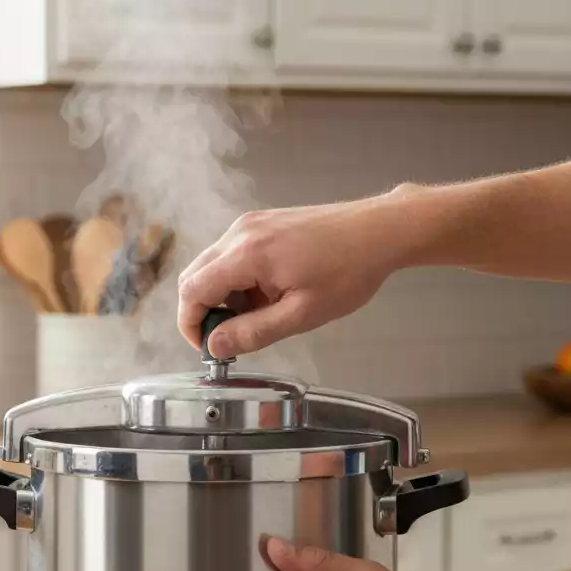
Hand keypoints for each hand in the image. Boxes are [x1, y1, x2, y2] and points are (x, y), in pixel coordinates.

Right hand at [177, 186, 424, 357]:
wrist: (378, 231)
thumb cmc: (348, 271)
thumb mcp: (301, 314)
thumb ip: (253, 332)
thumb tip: (215, 346)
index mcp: (247, 254)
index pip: (192, 291)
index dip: (191, 325)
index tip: (209, 348)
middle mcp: (240, 232)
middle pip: (194, 276)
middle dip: (204, 312)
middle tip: (232, 337)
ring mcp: (250, 223)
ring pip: (212, 266)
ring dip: (223, 297)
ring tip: (261, 315)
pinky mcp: (261, 222)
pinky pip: (232, 254)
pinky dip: (238, 280)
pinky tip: (269, 294)